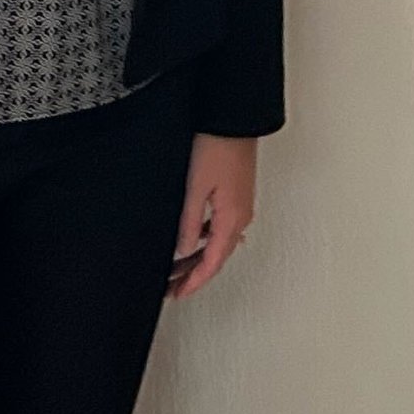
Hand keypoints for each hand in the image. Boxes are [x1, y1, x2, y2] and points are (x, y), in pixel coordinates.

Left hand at [168, 133, 255, 297]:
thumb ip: (189, 223)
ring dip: (199, 257)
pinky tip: (191, 238)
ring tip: (176, 267)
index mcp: (231, 218)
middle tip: (172, 287)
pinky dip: (206, 239)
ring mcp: (241, 204)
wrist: (233, 118)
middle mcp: (241, 215)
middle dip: (194, 274)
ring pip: (219, 242)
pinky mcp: (237, 193)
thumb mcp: (195, 188)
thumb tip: (183, 250)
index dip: (194, 282)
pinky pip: (222, 226)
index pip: (212, 263)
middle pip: (217, 256)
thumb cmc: (216, 146)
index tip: (177, 294)